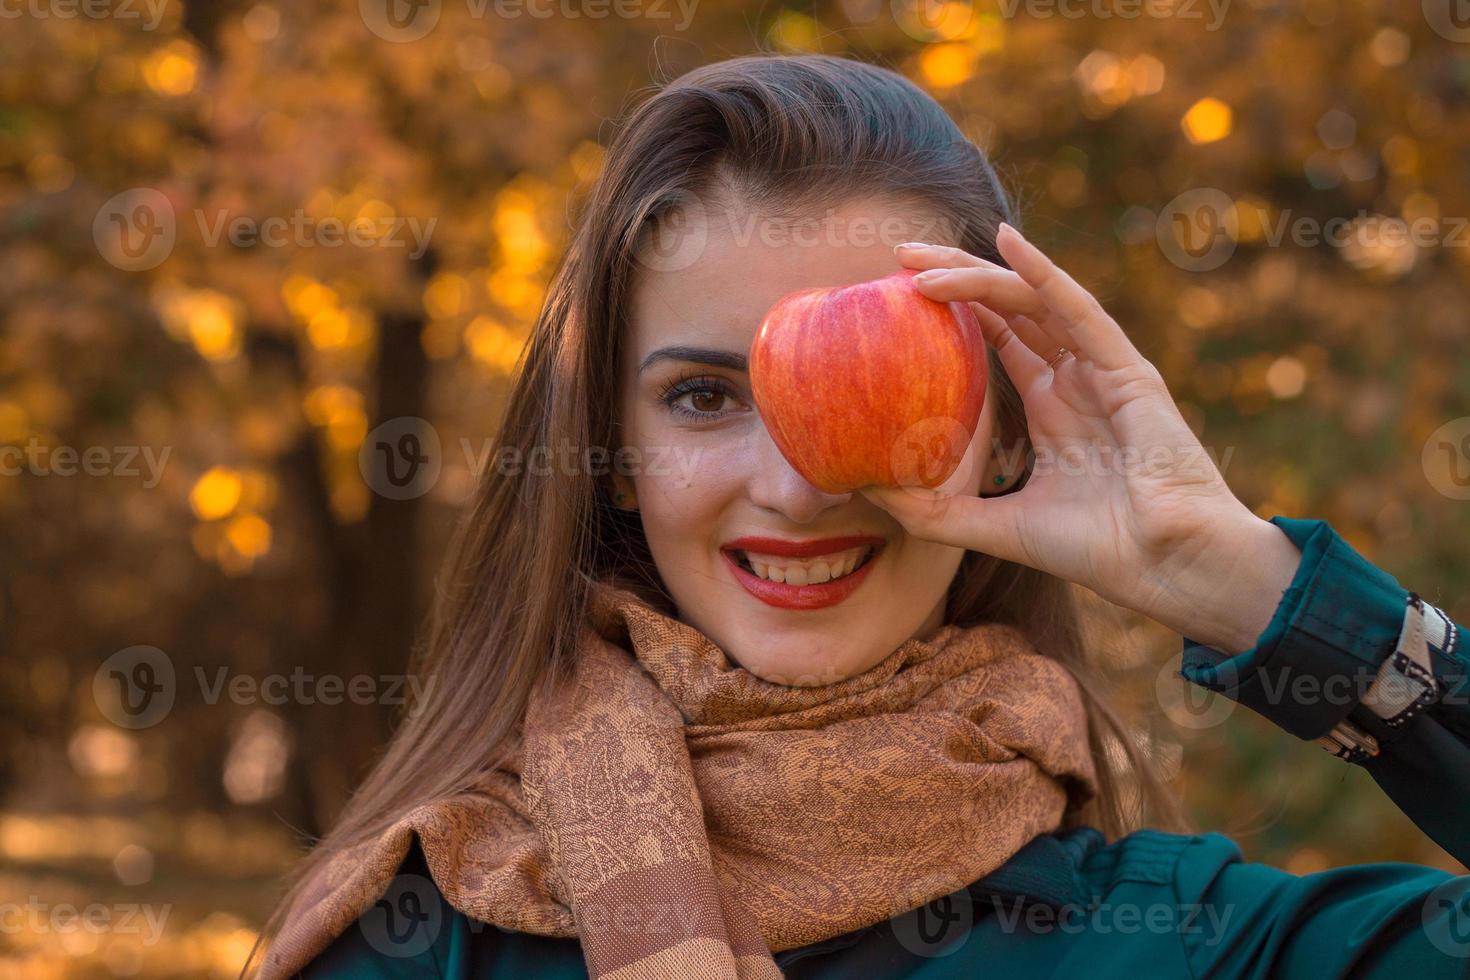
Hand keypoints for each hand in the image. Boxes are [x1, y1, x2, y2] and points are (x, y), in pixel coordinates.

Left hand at [859, 224, 1302, 654]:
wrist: (1165, 566)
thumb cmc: (1097, 551)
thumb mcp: (996, 528)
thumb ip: (937, 514)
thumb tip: (870, 493)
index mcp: (1052, 406)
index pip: (996, 338)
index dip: (951, 311)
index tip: (895, 296)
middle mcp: (1075, 377)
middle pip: (1006, 307)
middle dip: (952, 277)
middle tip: (896, 258)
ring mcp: (1100, 368)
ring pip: (1030, 299)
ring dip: (974, 273)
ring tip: (916, 260)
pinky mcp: (1125, 368)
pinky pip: (1076, 308)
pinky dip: (1041, 272)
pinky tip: (1004, 241)